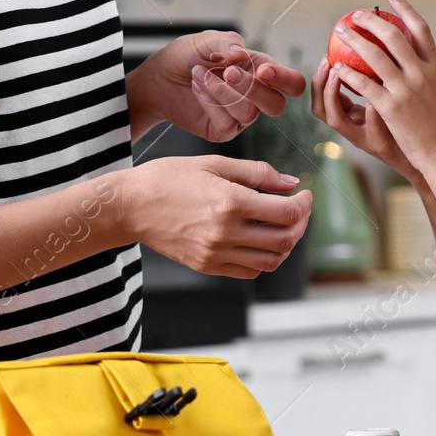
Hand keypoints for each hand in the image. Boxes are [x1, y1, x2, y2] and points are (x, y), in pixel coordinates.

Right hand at [117, 156, 311, 277]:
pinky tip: (259, 242)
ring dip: (285, 245)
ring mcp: (216, 253)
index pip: (286, 213)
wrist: (131, 206)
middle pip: (284, 239)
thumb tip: (290, 183)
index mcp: (230, 203)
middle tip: (298, 211)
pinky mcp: (207, 266)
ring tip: (281, 228)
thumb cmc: (168, 178)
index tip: (304, 195)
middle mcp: (226, 232)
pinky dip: (263, 259)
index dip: (304, 205)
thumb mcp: (214, 164)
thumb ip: (257, 173)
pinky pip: (249, 271)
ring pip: (270, 261)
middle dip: (299, 225)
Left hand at [129, 31, 306, 143]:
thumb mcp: (206, 40)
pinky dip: (210, 104)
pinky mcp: (222, 131)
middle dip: (252, 89)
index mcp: (261, 72)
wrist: (158, 77)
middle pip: (277, 105)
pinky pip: (228, 124)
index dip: (284, 79)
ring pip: (249, 114)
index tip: (262, 69)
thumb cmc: (186, 56)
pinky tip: (197, 88)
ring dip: (223, 92)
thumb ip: (227, 43)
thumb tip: (241, 54)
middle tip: (228, 72)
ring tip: (199, 75)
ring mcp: (240, 117)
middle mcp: (256, 97)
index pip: (292, 84)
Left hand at [320, 0, 435, 176]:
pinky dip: (349, 73)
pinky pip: (364, 84)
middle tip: (355, 15)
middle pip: (394, 36)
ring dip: (354, 40)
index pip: (421, 30)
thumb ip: (425, 76)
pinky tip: (337, 68)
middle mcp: (422, 74)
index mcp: (435, 69)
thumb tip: (410, 61)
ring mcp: (407, 90)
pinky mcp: (392, 108)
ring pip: (374, 56)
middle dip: (371, 21)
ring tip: (340, 33)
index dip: (406, 10)